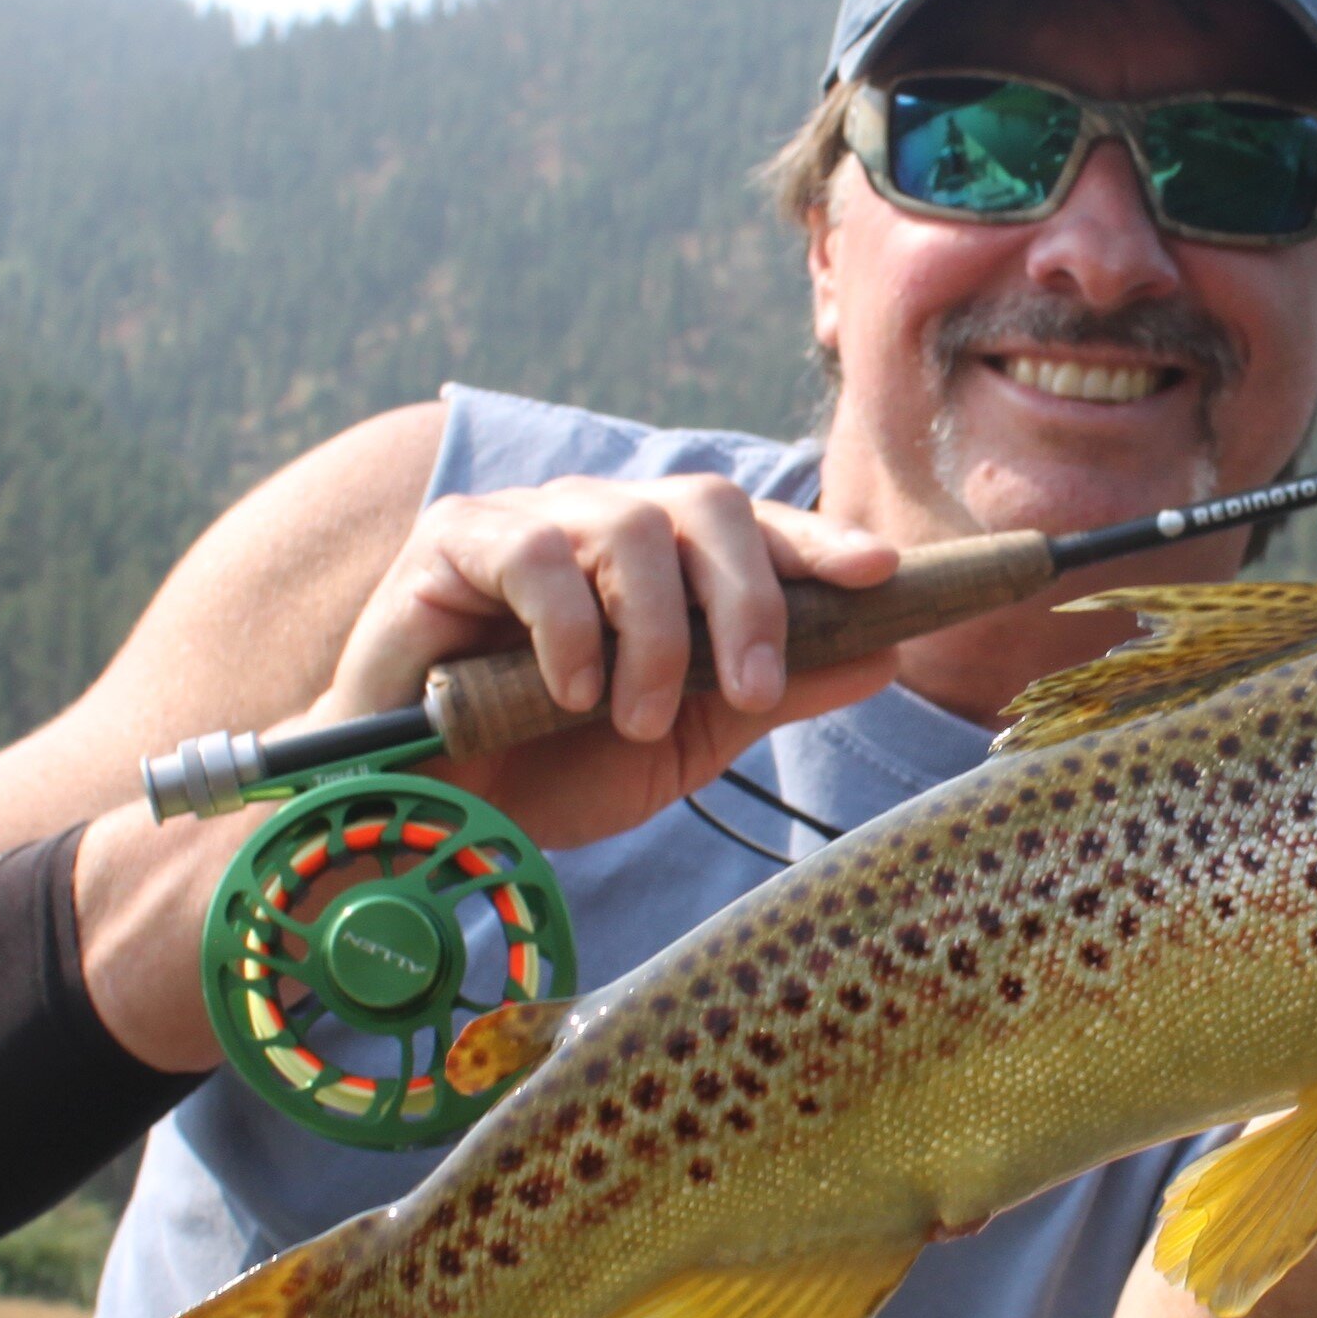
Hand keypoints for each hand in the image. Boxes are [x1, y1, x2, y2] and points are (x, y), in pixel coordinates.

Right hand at [313, 474, 902, 848]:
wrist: (432, 815)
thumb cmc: (551, 769)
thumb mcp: (683, 740)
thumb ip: (772, 692)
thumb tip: (884, 653)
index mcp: (664, 561)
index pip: (755, 526)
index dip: (818, 542)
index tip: (879, 574)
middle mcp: (602, 522)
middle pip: (706, 502)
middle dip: (748, 597)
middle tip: (752, 691)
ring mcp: (529, 521)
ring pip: (629, 526)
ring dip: (653, 635)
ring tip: (633, 719)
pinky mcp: (453, 541)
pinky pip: (535, 554)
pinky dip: (570, 630)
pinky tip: (567, 695)